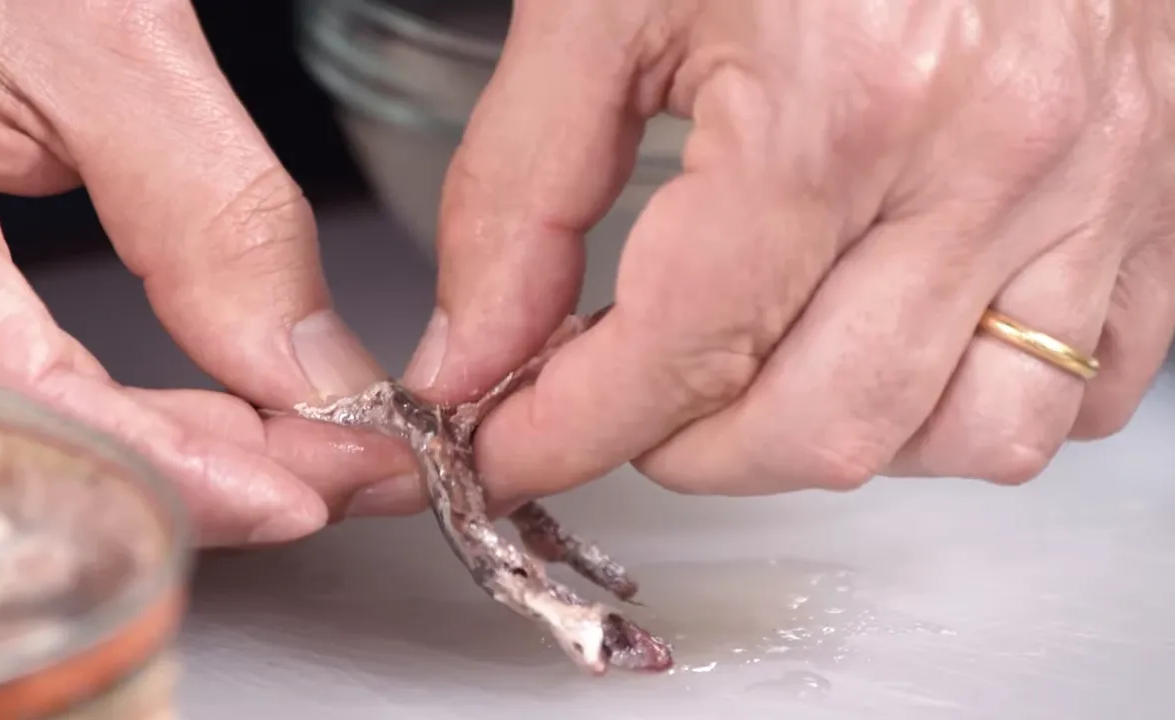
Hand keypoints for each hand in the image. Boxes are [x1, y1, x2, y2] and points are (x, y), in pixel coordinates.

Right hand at [0, 0, 418, 545]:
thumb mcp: (105, 41)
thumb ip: (206, 208)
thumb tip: (308, 374)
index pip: (23, 393)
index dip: (170, 467)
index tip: (304, 495)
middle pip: (47, 436)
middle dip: (220, 474)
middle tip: (362, 471)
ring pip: (56, 428)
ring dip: (203, 454)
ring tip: (332, 449)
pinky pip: (49, 390)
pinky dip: (161, 414)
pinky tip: (245, 420)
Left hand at [392, 0, 1174, 508]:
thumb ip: (521, 190)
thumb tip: (473, 354)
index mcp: (844, 97)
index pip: (685, 350)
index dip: (571, 429)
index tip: (513, 448)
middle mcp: (996, 158)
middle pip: (826, 426)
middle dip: (693, 450)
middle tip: (631, 403)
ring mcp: (1102, 184)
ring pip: (973, 436)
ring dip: (839, 435)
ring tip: (766, 368)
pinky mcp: (1157, 199)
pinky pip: (1087, 385)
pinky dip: (972, 400)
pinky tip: (897, 339)